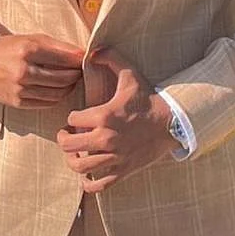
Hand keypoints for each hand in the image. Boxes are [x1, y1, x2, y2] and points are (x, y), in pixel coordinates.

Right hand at [0, 34, 83, 108]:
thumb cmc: (11, 48)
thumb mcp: (32, 39)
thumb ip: (57, 46)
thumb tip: (81, 54)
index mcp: (28, 50)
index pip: (64, 59)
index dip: (78, 61)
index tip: (85, 59)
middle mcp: (24, 71)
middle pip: (63, 78)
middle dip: (76, 75)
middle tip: (79, 71)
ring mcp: (20, 89)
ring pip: (57, 93)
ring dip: (68, 87)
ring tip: (70, 80)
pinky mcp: (17, 102)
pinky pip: (46, 103)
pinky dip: (57, 97)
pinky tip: (58, 89)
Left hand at [56, 47, 173, 192]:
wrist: (170, 123)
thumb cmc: (147, 99)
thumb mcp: (130, 74)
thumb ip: (110, 57)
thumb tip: (93, 50)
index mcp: (104, 116)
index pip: (72, 119)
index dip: (71, 117)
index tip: (77, 117)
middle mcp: (106, 139)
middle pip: (69, 145)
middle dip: (64, 139)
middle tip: (67, 134)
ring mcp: (113, 157)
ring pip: (79, 166)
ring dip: (72, 159)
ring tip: (74, 152)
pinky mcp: (122, 171)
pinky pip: (97, 185)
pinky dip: (87, 182)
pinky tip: (86, 174)